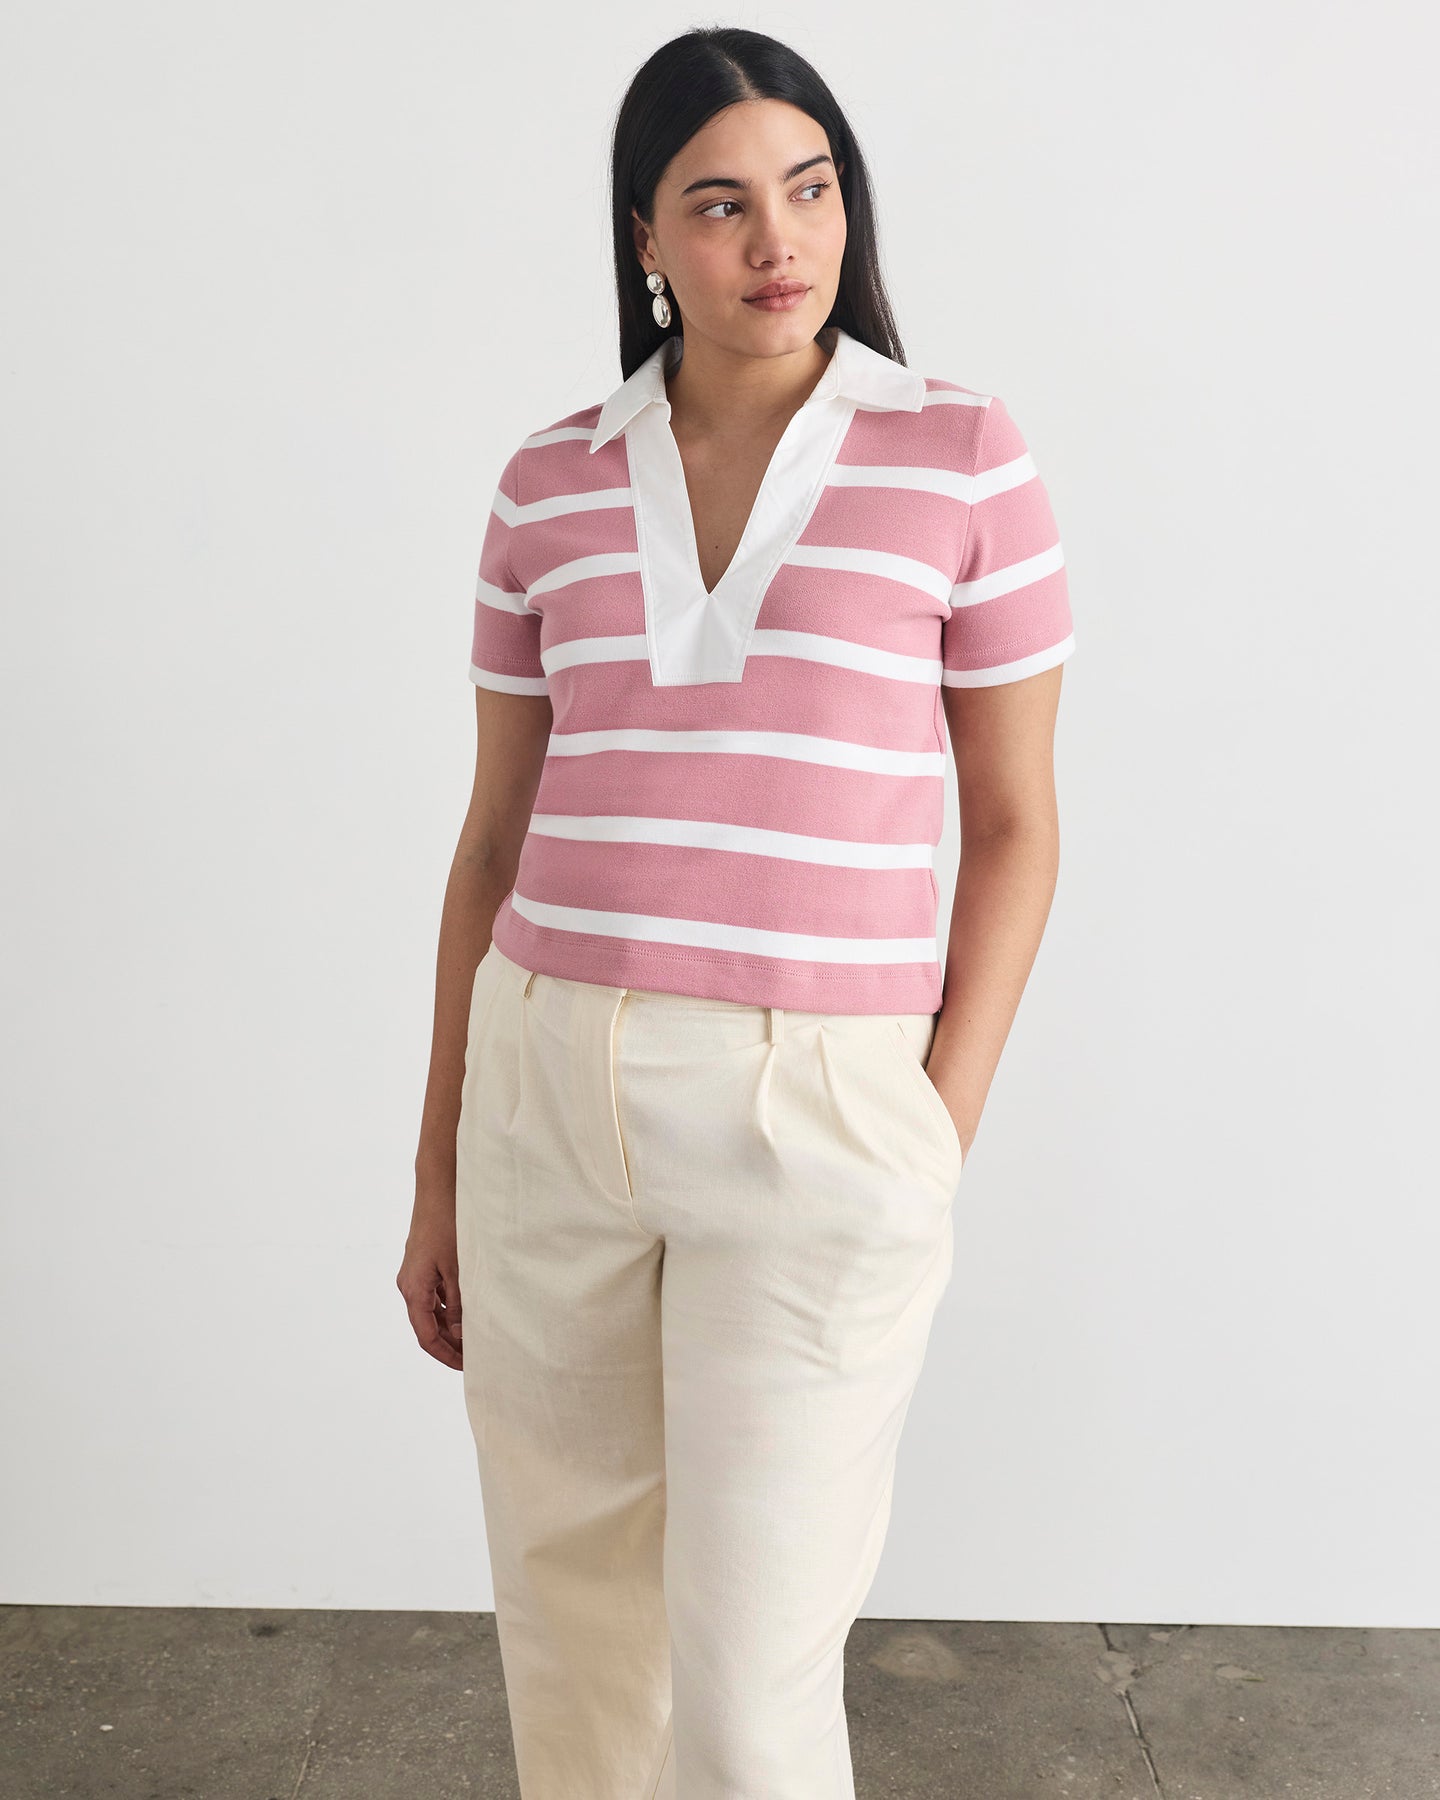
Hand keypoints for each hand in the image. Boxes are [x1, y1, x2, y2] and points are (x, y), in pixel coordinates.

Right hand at [396, 1195, 463, 1369]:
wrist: (439, 1188)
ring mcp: (416, 1274)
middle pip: (428, 1326)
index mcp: (414, 1290)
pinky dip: (451, 1306)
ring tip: (477, 1336)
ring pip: (432, 1310)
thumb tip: (461, 1334)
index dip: (447, 1355)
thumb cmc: (449, 1224)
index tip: (468, 1367)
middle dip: (451, 1344)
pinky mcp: (424, 1263)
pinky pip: (435, 1294)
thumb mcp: (459, 1268)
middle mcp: (410, 1285)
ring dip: (452, 1325)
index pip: (427, 1337)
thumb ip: (460, 1303)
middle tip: (477, 1356)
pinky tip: (471, 1308)